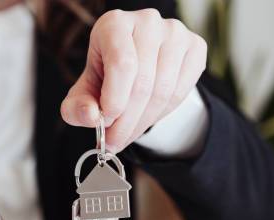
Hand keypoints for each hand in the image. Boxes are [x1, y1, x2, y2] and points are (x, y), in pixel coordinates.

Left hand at [61, 9, 206, 151]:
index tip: (105, 124)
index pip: (122, 64)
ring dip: (143, 122)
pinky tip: (146, 118)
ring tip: (127, 134)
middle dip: (126, 122)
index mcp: (114, 25)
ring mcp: (175, 33)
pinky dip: (161, 114)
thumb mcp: (82, 94)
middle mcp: (147, 22)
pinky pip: (181, 92)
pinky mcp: (195, 47)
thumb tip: (91, 117)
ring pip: (163, 91)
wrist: (132, 70)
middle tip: (114, 143)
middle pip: (143, 83)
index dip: (115, 101)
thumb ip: (77, 108)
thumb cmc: (104, 79)